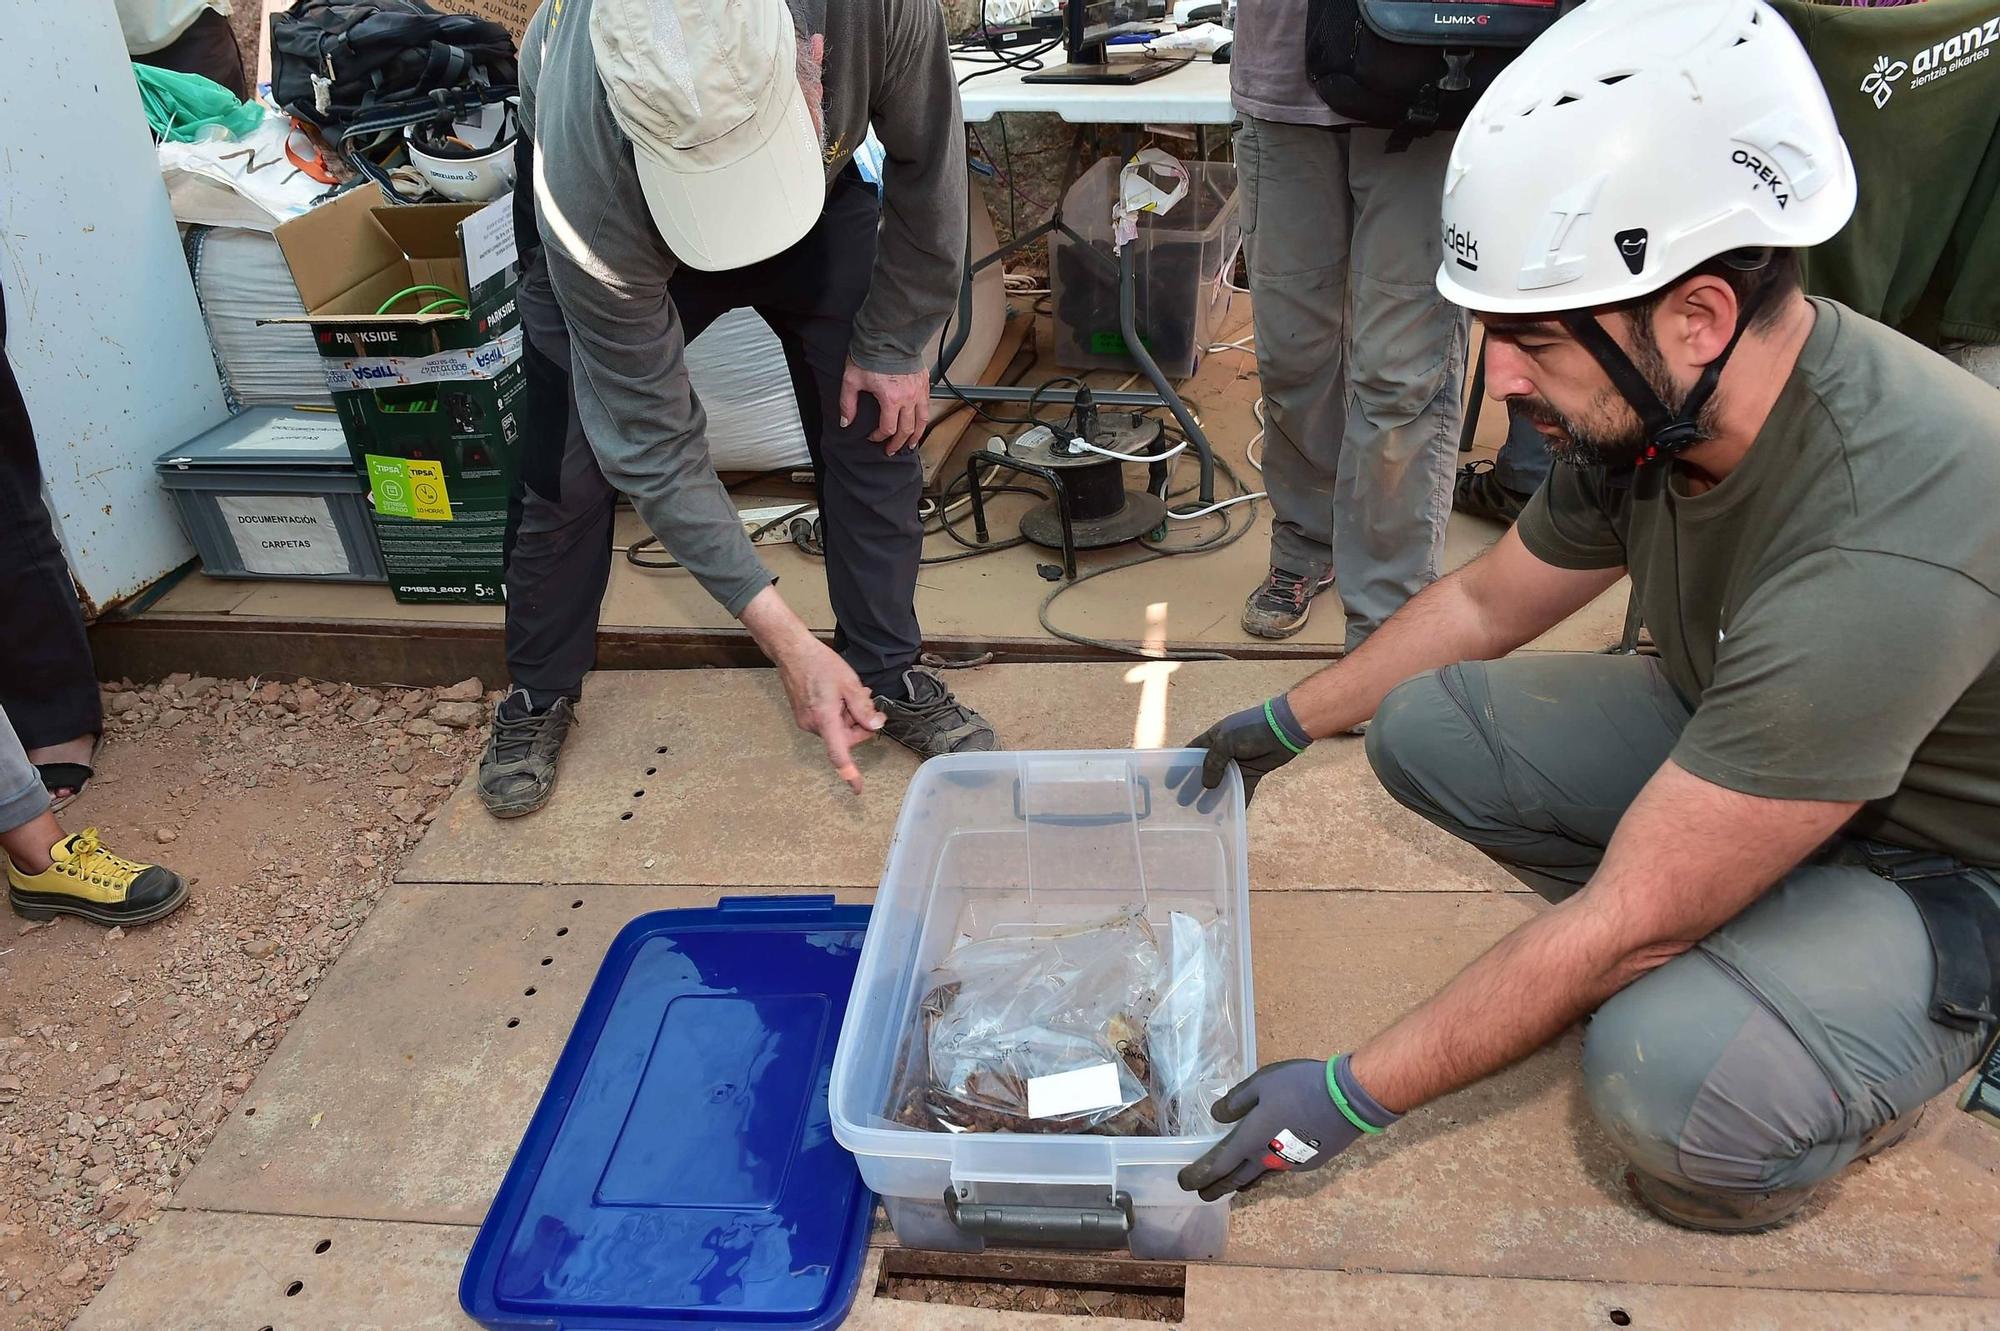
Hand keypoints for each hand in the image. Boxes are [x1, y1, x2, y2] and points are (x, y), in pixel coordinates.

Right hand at [774, 636, 884, 792]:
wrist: (792, 652)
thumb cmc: (820, 664)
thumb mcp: (849, 683)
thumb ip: (863, 708)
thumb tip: (875, 726)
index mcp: (825, 720)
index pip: (838, 753)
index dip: (849, 773)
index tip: (857, 788)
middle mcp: (813, 725)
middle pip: (845, 738)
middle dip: (859, 724)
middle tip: (868, 700)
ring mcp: (806, 721)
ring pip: (838, 729)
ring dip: (850, 716)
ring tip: (854, 692)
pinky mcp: (803, 715)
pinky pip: (828, 722)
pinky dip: (838, 714)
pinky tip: (841, 695)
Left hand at [839, 359, 929, 453]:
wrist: (888, 334)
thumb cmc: (871, 354)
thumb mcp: (852, 380)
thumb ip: (848, 404)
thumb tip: (846, 422)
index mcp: (891, 399)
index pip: (888, 428)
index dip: (879, 437)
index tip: (873, 437)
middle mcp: (908, 397)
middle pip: (907, 430)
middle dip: (898, 443)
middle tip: (892, 450)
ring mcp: (919, 391)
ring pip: (922, 420)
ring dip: (916, 435)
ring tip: (912, 444)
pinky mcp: (924, 382)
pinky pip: (927, 406)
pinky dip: (923, 419)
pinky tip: (920, 423)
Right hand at [1166, 694, 1311, 808]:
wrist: (1283, 729)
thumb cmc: (1251, 729)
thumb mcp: (1226, 742)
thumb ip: (1213, 763)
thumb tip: (1207, 786)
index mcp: (1213, 738)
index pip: (1192, 754)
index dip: (1181, 767)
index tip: (1170, 784)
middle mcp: (1223, 752)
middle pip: (1205, 772)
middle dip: (1195, 786)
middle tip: (1183, 803)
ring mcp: (1238, 764)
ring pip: (1222, 784)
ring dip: (1214, 797)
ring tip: (1203, 812)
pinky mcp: (1252, 773)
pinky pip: (1242, 789)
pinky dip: (1236, 801)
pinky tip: (1229, 814)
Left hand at [1177, 1056, 1396, 1202]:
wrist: (1348, 1099)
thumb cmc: (1301, 1086)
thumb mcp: (1261, 1083)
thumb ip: (1236, 1102)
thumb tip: (1217, 1117)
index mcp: (1251, 1140)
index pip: (1218, 1165)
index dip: (1199, 1175)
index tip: (1184, 1183)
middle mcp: (1268, 1159)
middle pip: (1236, 1180)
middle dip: (1216, 1188)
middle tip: (1202, 1194)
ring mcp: (1290, 1164)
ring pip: (1259, 1178)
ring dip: (1241, 1184)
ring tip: (1231, 1187)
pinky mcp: (1309, 1162)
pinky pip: (1279, 1171)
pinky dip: (1265, 1173)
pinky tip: (1265, 1166)